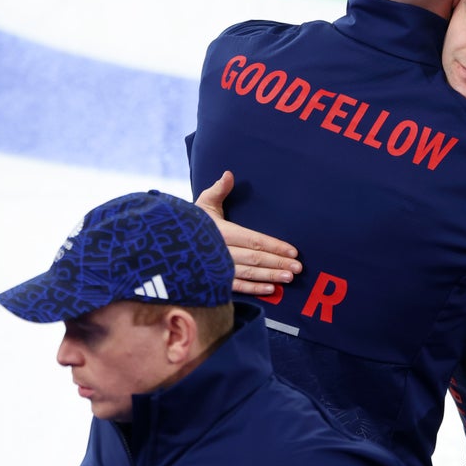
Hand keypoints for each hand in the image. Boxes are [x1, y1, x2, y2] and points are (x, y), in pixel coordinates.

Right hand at [195, 171, 302, 295]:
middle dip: (277, 263)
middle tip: (299, 268)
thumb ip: (218, 190)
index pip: (253, 239)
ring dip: (270, 276)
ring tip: (289, 278)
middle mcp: (219, 251)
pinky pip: (235, 287)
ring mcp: (216, 268)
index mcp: (220, 231)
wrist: (167, 242)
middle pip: (254, 258)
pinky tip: (271, 291)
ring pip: (247, 274)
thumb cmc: (190, 221)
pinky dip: (253, 289)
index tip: (293, 251)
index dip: (274, 246)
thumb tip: (229, 174)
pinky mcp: (213, 282)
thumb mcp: (203, 204)